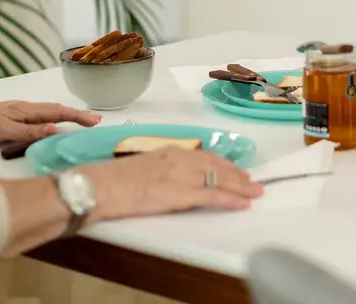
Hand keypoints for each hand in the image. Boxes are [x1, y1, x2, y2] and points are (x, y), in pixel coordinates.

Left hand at [0, 100, 101, 144]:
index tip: (95, 121)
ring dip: (66, 116)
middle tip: (95, 121)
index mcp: (25, 110)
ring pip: (47, 112)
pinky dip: (52, 118)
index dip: (77, 116)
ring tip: (81, 121)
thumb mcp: (5, 131)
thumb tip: (57, 128)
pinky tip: (52, 124)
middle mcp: (24, 108)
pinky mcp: (10, 117)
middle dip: (77, 114)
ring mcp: (17, 112)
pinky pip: (38, 117)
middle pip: (56, 109)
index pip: (57, 112)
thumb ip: (31, 132)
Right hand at [85, 148, 263, 221]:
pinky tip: (243, 203)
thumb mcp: (141, 168)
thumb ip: (160, 171)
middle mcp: (180, 159)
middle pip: (217, 166)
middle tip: (252, 181)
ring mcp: (183, 175)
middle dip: (236, 174)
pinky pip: (213, 196)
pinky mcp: (182, 193)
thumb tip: (168, 180)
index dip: (223, 164)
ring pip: (220, 179)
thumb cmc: (112, 181)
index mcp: (169, 152)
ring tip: (254, 192)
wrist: (101, 187)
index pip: (204, 156)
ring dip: (240, 187)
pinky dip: (231, 199)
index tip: (235, 170)